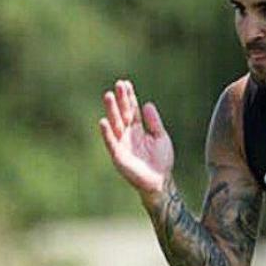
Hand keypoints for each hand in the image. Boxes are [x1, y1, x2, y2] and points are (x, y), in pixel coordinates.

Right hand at [99, 79, 174, 203]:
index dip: (129, 97)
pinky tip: (104, 121)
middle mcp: (128, 134)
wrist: (160, 181)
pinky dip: (107, 132)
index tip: (126, 83)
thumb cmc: (161, 160)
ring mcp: (122, 143)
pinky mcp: (118, 155)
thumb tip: (147, 103)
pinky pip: (111, 142)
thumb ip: (154, 122)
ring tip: (108, 96)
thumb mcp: (161, 137)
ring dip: (111, 110)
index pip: (132, 109)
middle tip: (117, 85)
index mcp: (138, 129)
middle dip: (120, 99)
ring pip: (115, 123)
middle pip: (123, 113)